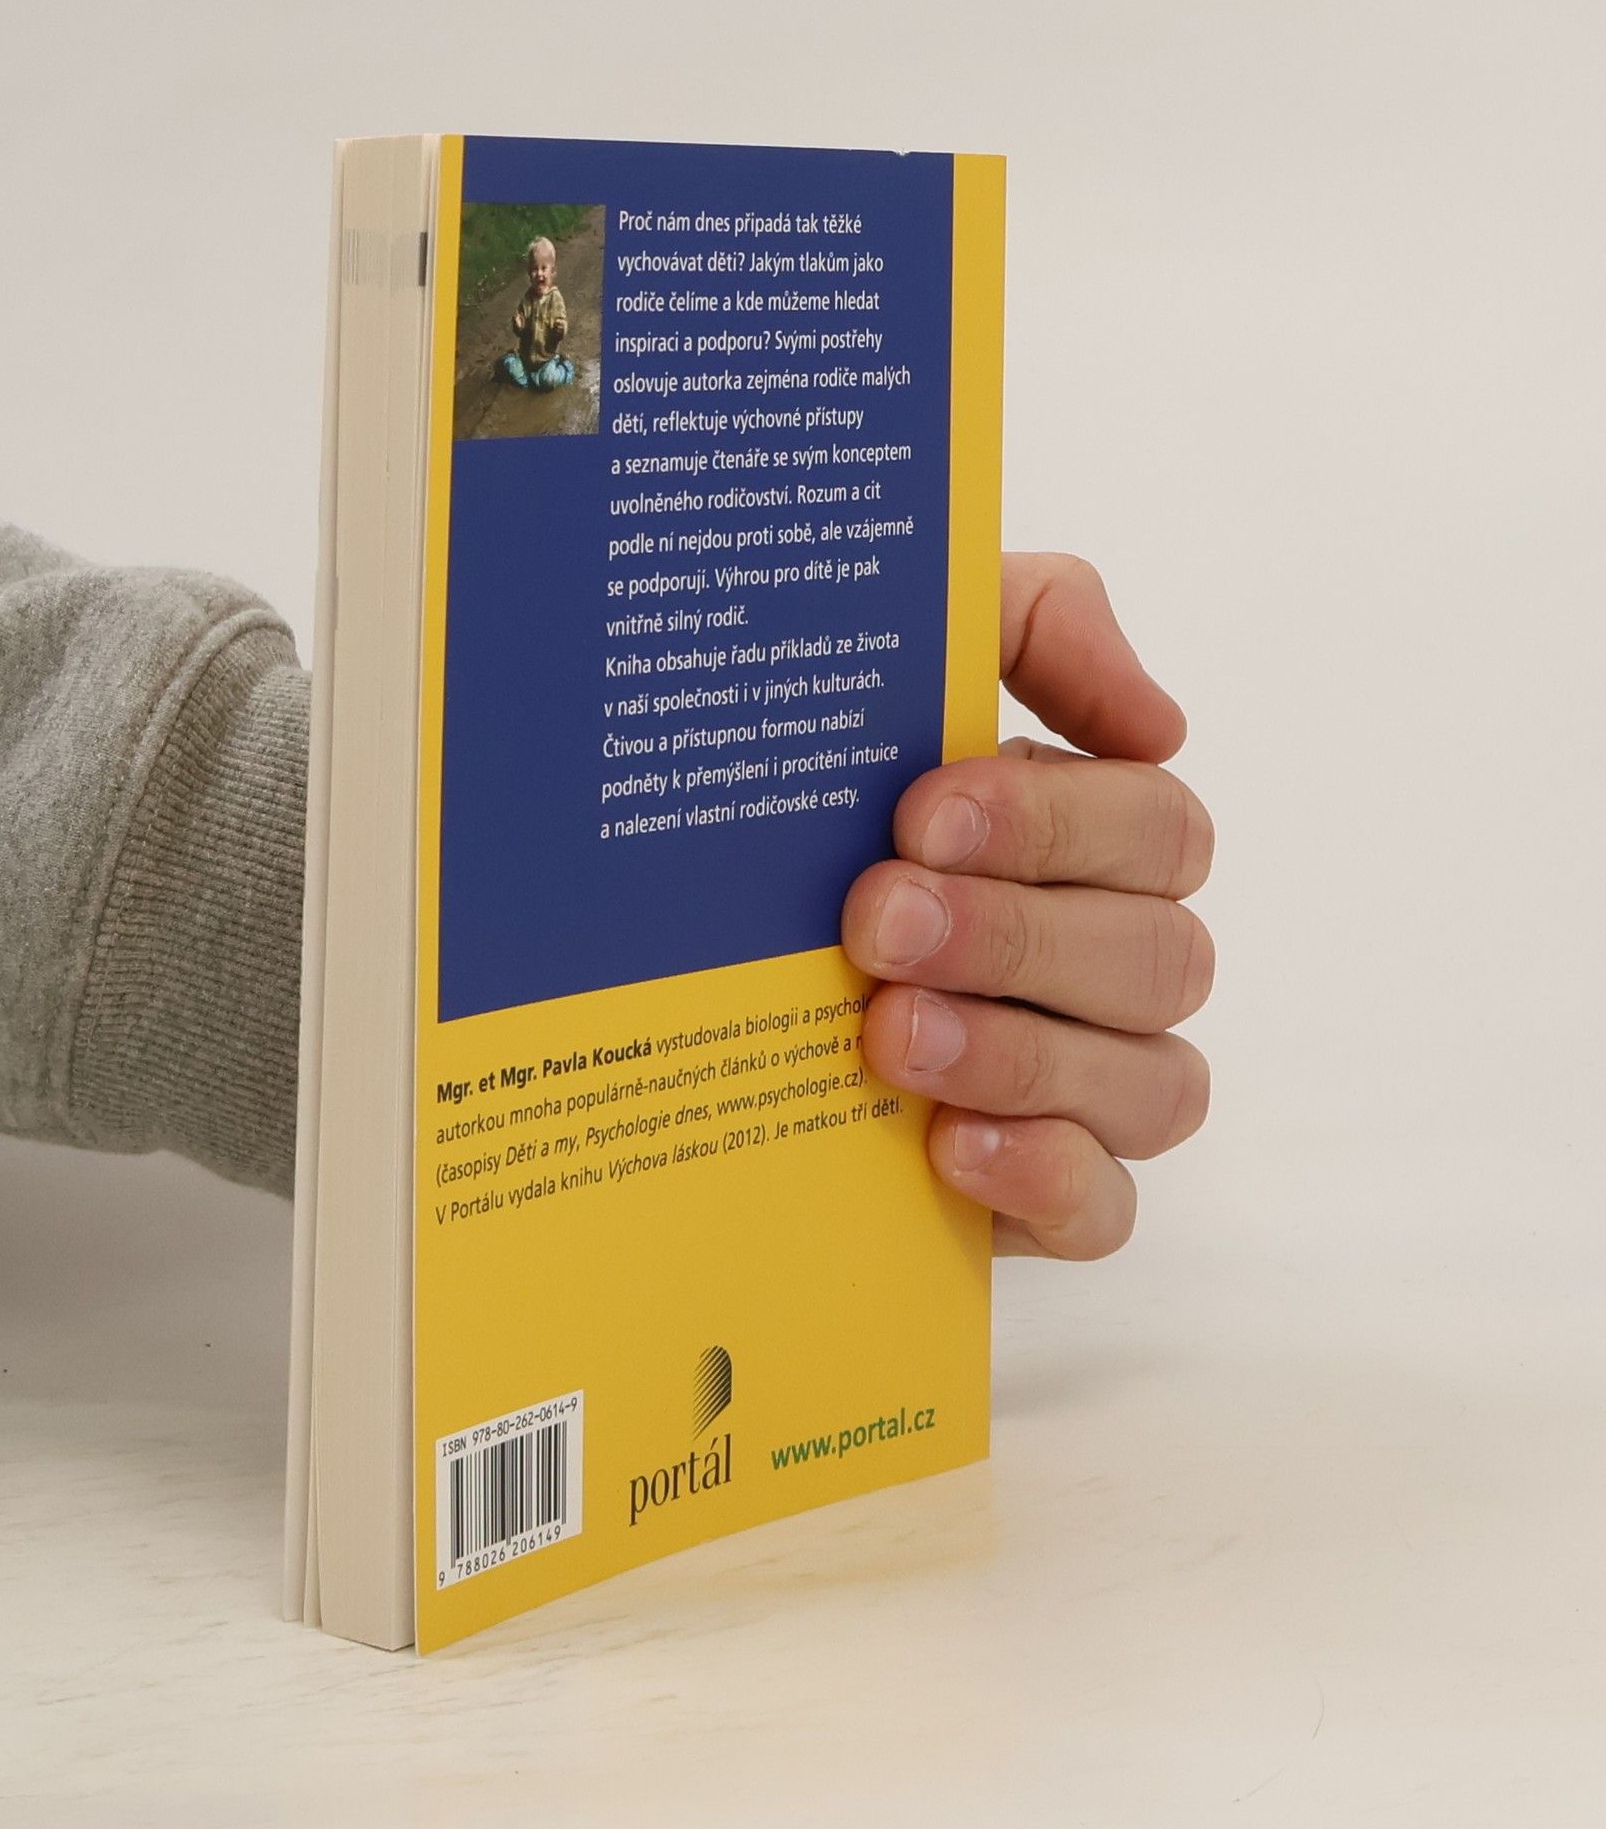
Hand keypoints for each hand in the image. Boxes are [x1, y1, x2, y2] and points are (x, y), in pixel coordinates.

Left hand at [841, 553, 1213, 1259]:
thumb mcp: (898, 662)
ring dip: (1022, 1053)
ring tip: (890, 1036)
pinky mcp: (1040, 1193)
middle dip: (1014, 935)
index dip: (1056, 823)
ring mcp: (1086, 1084)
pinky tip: (947, 1144)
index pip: (1156, 828)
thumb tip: (1158, 718)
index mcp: (1086, 839)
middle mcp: (1104, 960)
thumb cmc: (808, 787)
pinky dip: (1043, 1176)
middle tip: (876, 921)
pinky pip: (1107, 1208)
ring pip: (1154, 1085)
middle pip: (1159, 955)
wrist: (669, 961)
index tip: (921, 815)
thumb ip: (1034, 620)